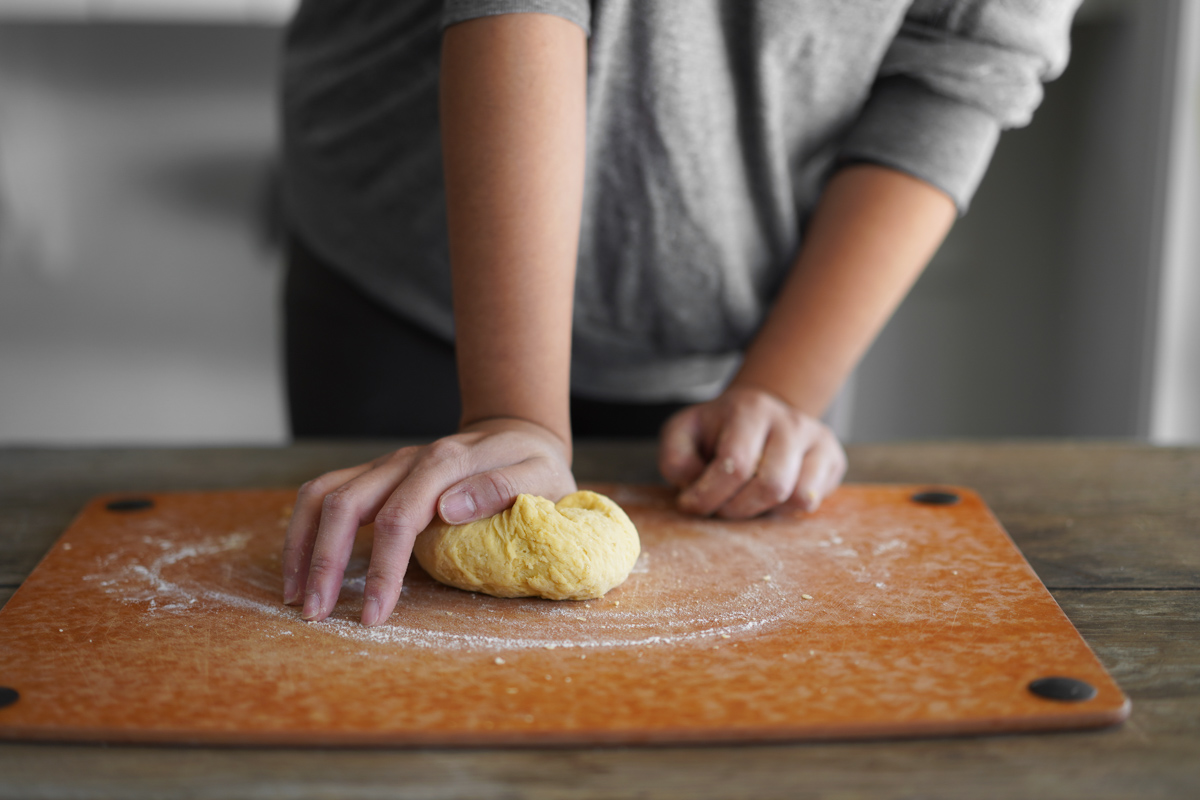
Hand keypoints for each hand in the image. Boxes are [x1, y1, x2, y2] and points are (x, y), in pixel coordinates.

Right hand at [281, 418, 575, 625]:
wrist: (518, 433)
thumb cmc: (534, 464)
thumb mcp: (541, 475)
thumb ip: (503, 487)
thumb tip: (448, 508)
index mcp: (445, 463)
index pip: (400, 518)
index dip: (383, 568)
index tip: (373, 614)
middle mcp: (407, 460)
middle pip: (346, 504)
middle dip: (325, 561)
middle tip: (316, 614)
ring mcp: (388, 465)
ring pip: (324, 494)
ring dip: (302, 544)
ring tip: (295, 596)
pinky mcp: (377, 474)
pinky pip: (327, 494)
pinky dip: (306, 529)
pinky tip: (302, 567)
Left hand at [658, 386, 846, 517]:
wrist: (759, 414)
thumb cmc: (717, 430)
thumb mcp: (683, 433)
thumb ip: (676, 458)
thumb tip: (694, 482)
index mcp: (750, 409)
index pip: (735, 465)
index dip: (708, 495)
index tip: (690, 503)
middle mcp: (790, 420)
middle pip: (770, 485)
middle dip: (736, 508)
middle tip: (719, 506)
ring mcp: (817, 438)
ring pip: (797, 497)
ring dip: (762, 511)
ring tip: (743, 500)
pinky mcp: (833, 458)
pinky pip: (812, 501)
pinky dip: (785, 510)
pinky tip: (768, 496)